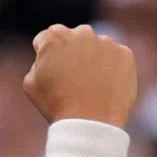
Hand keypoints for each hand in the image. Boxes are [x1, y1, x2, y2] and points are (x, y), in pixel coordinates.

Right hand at [23, 23, 137, 128]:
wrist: (91, 124)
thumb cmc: (57, 106)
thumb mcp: (31, 85)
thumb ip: (37, 63)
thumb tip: (47, 60)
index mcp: (54, 37)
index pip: (46, 39)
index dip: (46, 57)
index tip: (52, 73)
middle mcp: (81, 33)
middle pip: (74, 38)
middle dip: (72, 53)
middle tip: (73, 79)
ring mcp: (106, 42)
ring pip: (97, 47)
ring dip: (93, 59)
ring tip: (91, 86)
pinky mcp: (125, 54)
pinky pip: (117, 58)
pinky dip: (113, 69)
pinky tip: (105, 87)